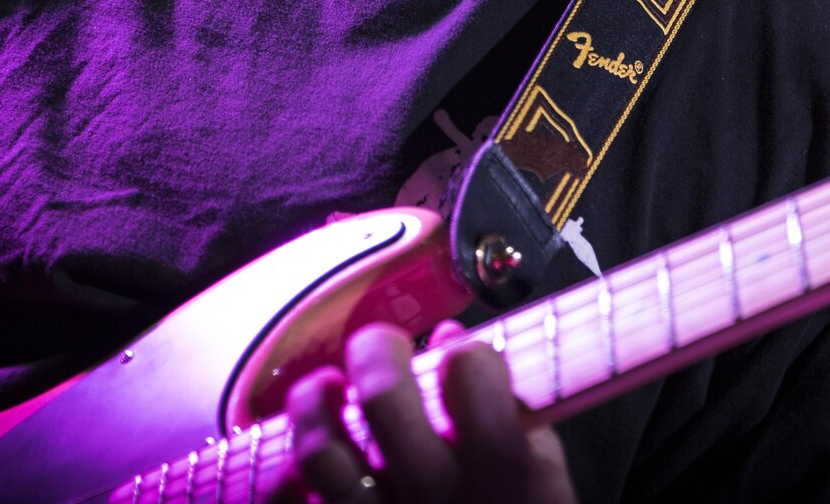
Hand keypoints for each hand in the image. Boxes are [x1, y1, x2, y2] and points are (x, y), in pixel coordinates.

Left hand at [280, 322, 575, 503]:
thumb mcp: (541, 477)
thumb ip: (508, 410)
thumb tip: (450, 341)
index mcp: (501, 465)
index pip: (470, 370)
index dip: (463, 353)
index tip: (461, 362)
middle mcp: (435, 493)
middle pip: (380, 396)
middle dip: (374, 351)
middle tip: (382, 348)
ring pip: (319, 448)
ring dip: (314, 403)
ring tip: (328, 391)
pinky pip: (291, 502)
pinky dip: (288, 475)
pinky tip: (311, 458)